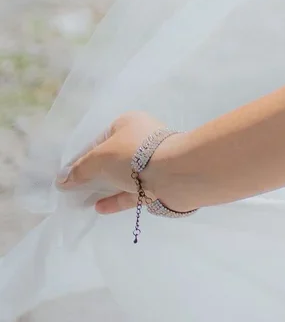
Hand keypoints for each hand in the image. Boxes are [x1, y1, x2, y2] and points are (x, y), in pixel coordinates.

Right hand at [56, 111, 193, 214]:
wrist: (175, 173)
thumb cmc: (133, 156)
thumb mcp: (99, 158)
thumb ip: (79, 169)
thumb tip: (62, 180)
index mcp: (130, 123)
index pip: (100, 139)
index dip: (82, 156)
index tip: (68, 173)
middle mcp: (143, 139)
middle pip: (113, 157)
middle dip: (95, 172)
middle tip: (74, 187)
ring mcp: (153, 162)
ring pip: (124, 175)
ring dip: (105, 186)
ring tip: (83, 199)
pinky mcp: (159, 183)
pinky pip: (133, 191)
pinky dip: (116, 199)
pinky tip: (99, 207)